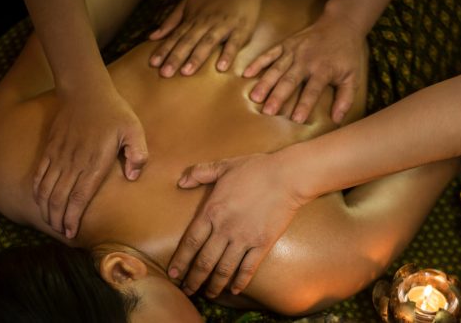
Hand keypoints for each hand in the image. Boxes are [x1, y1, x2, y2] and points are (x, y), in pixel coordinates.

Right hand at [34, 85, 147, 237]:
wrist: (85, 91)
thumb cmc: (114, 112)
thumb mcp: (135, 130)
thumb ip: (138, 154)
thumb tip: (133, 176)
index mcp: (95, 162)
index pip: (80, 196)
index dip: (74, 217)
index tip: (71, 233)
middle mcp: (74, 162)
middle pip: (61, 198)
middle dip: (59, 219)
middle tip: (62, 234)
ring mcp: (59, 156)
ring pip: (47, 189)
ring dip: (47, 209)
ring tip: (51, 224)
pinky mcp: (50, 148)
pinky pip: (40, 174)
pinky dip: (37, 190)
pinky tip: (39, 202)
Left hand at [149, 0, 263, 76]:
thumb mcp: (187, 4)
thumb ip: (171, 21)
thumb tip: (152, 37)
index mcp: (193, 19)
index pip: (176, 36)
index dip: (164, 50)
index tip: (153, 64)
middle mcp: (205, 24)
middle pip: (188, 42)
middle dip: (176, 57)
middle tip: (165, 74)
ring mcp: (223, 27)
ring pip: (208, 43)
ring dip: (196, 57)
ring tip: (186, 72)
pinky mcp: (240, 30)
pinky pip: (233, 44)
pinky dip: (228, 55)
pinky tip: (221, 68)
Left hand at [169, 154, 304, 296]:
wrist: (287, 176)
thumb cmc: (256, 168)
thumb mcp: (224, 166)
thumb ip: (201, 172)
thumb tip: (182, 180)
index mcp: (212, 211)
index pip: (190, 242)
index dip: (180, 261)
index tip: (173, 274)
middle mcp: (225, 229)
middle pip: (204, 261)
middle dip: (194, 279)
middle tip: (188, 291)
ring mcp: (244, 238)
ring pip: (224, 269)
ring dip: (214, 285)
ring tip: (208, 294)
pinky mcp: (262, 243)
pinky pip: (248, 268)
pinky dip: (240, 281)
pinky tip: (234, 290)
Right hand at [243, 15, 365, 123]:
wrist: (341, 24)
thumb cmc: (347, 54)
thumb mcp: (353, 76)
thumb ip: (345, 99)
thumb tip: (337, 120)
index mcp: (323, 70)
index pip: (312, 91)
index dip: (305, 105)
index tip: (296, 119)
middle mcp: (306, 60)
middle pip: (290, 80)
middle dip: (278, 95)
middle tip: (267, 111)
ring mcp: (294, 51)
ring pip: (276, 69)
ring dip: (265, 83)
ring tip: (255, 97)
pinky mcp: (286, 44)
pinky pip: (269, 53)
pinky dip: (258, 63)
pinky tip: (246, 74)